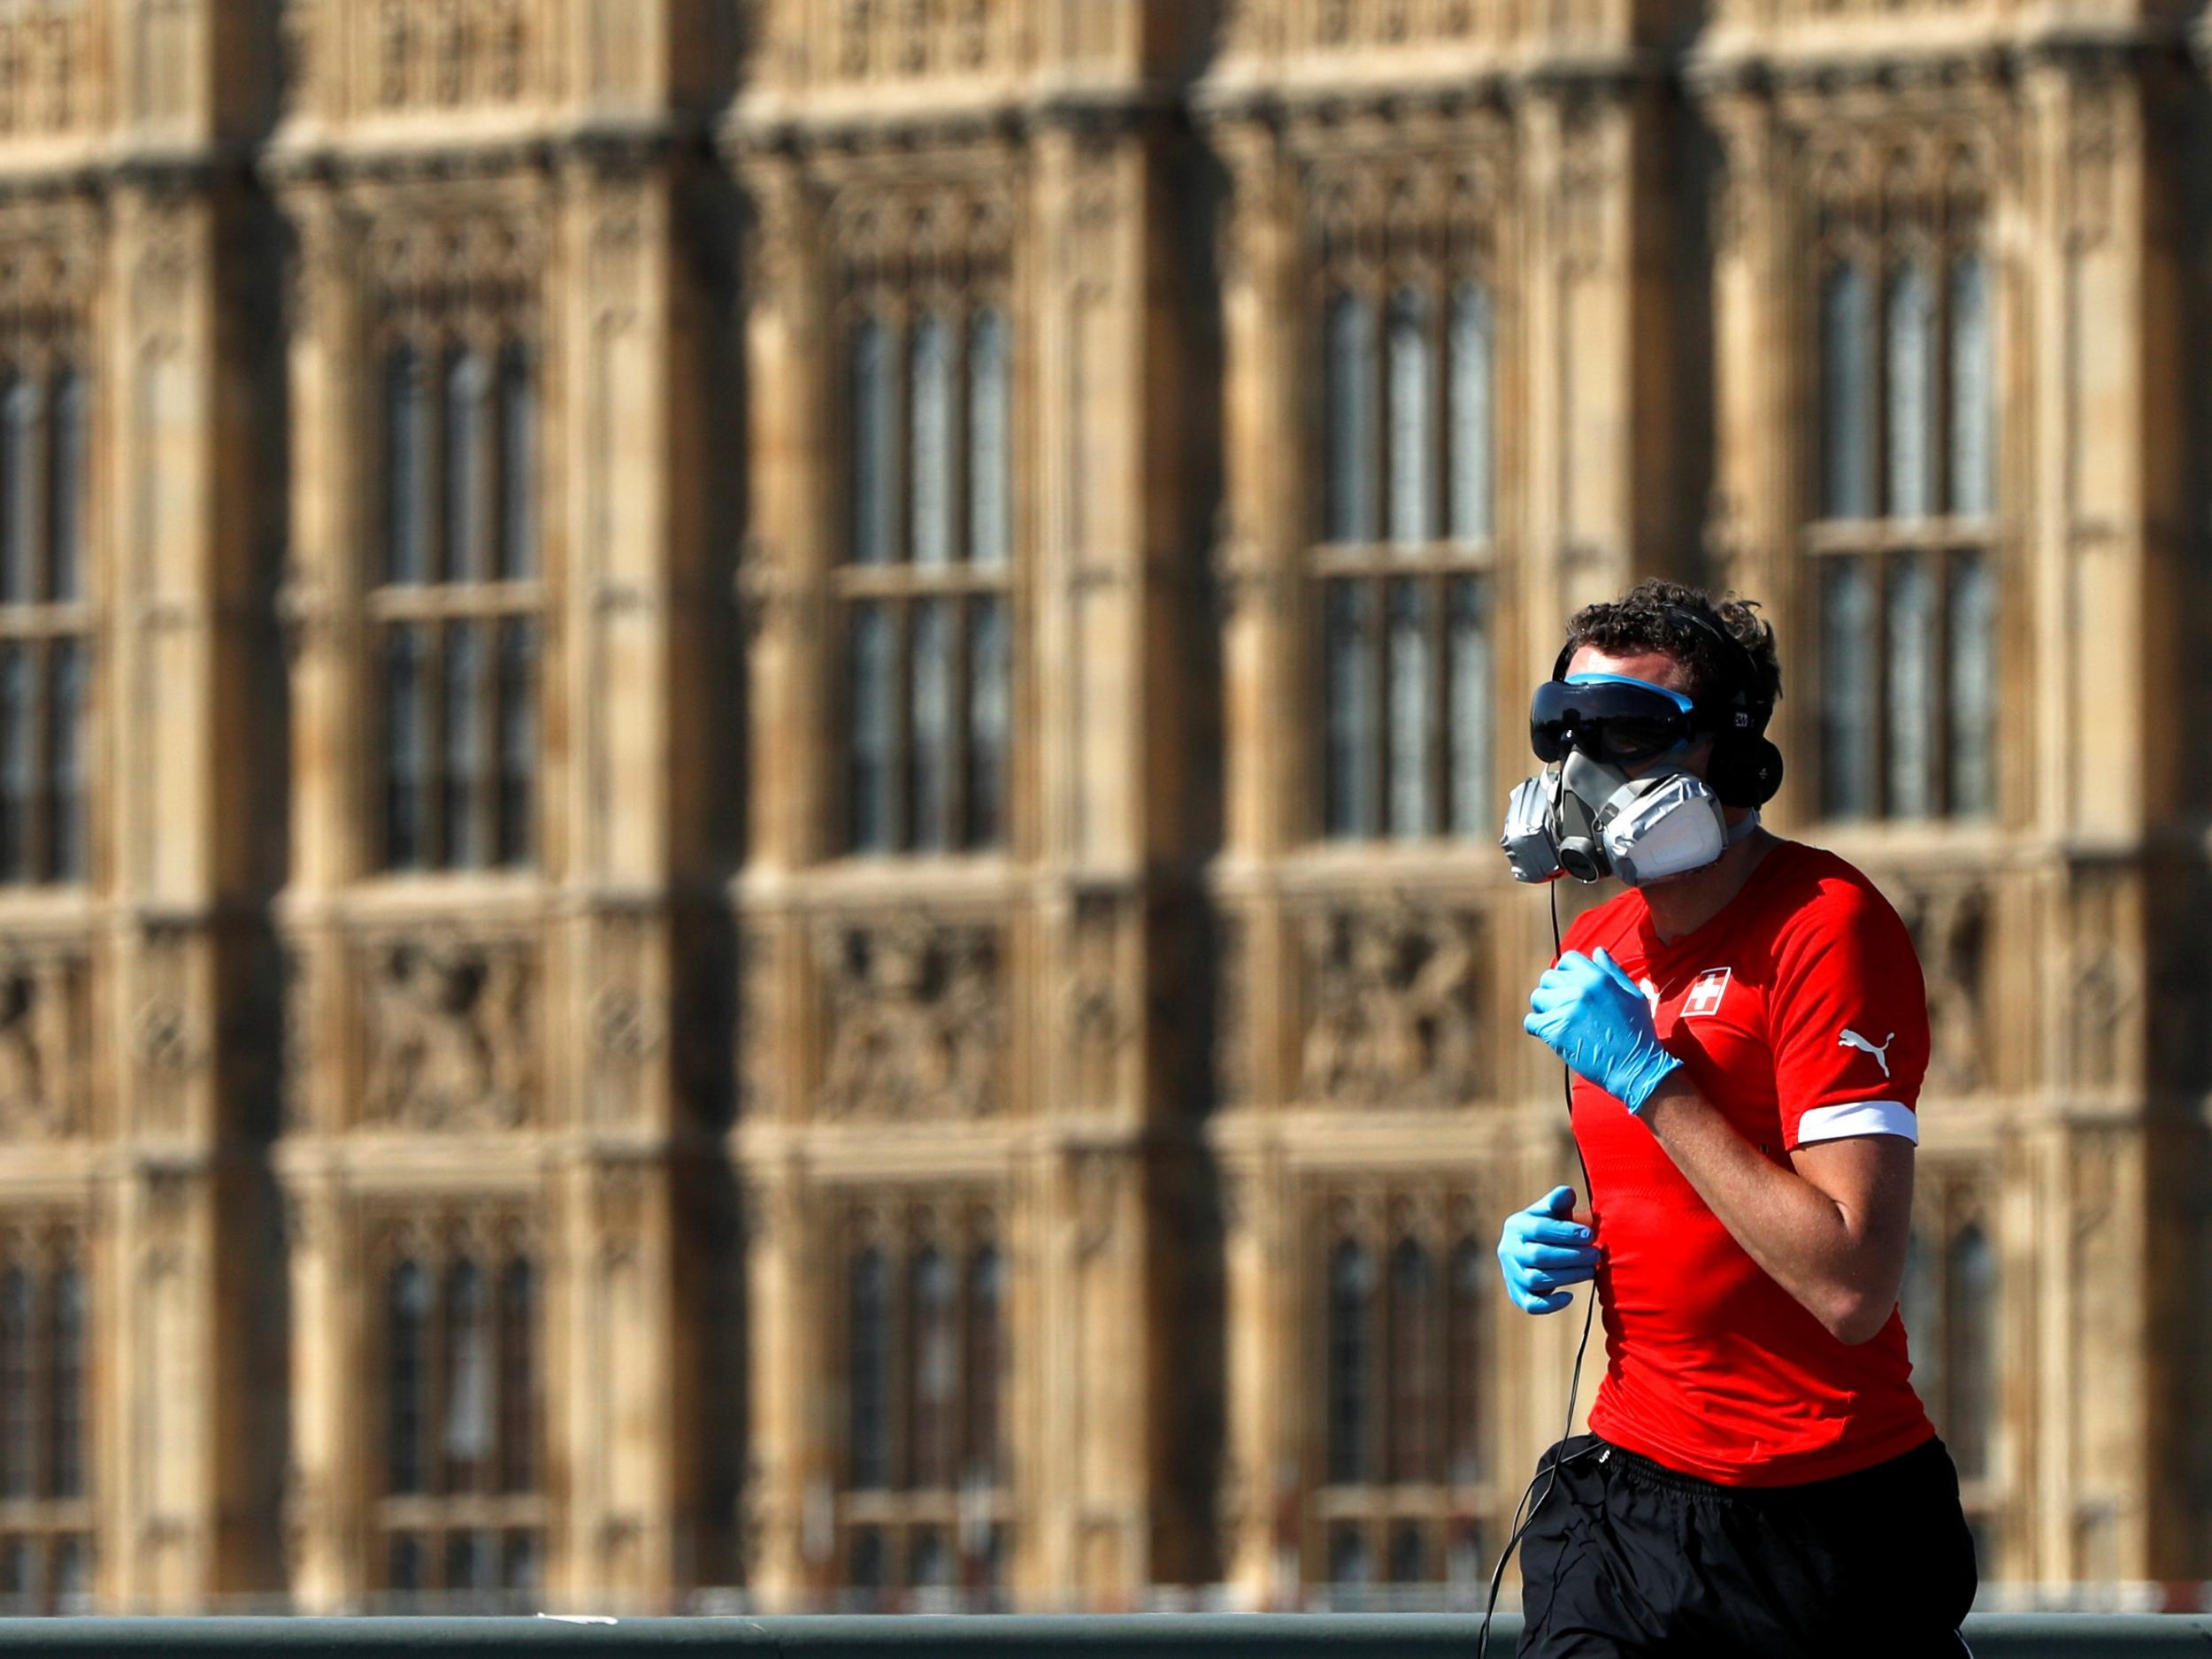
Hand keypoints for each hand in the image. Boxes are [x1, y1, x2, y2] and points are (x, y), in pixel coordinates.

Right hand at [1497, 1186, 1599, 1313]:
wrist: (1533, 1249)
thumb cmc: (1549, 1227)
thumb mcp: (1552, 1211)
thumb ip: (1558, 1202)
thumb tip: (1567, 1193)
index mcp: (1516, 1225)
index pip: (1538, 1228)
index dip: (1564, 1232)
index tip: (1590, 1235)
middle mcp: (1508, 1249)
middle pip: (1538, 1256)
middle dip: (1571, 1256)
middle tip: (1597, 1255)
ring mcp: (1510, 1273)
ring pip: (1536, 1279)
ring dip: (1567, 1276)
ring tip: (1591, 1270)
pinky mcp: (1517, 1294)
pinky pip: (1530, 1304)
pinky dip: (1549, 1304)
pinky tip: (1570, 1296)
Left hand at [1523, 946, 1681, 1113]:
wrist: (1635, 1067)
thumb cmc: (1637, 1033)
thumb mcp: (1633, 995)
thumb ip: (1613, 971)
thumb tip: (1597, 952)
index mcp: (1599, 977)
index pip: (1567, 959)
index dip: (1566, 972)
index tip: (1569, 988)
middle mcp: (1581, 988)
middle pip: (1548, 978)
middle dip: (1553, 991)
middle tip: (1563, 1008)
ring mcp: (1567, 1009)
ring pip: (1537, 997)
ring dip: (1543, 1008)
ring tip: (1557, 1020)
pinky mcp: (1557, 1031)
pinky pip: (1531, 1022)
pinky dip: (1536, 1028)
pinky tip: (1550, 1034)